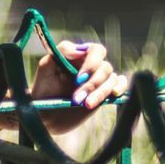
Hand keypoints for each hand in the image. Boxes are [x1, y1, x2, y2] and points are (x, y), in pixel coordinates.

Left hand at [0, 40, 126, 135]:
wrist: (45, 113)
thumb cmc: (43, 87)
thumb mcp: (46, 66)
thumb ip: (61, 52)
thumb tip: (80, 49)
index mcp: (80, 56)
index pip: (96, 50)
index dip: (92, 63)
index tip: (78, 78)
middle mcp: (92, 67)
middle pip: (105, 68)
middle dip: (92, 84)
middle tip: (76, 99)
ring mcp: (99, 81)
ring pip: (112, 80)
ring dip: (100, 93)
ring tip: (85, 104)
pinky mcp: (104, 95)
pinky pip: (120, 86)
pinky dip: (120, 88)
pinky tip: (113, 95)